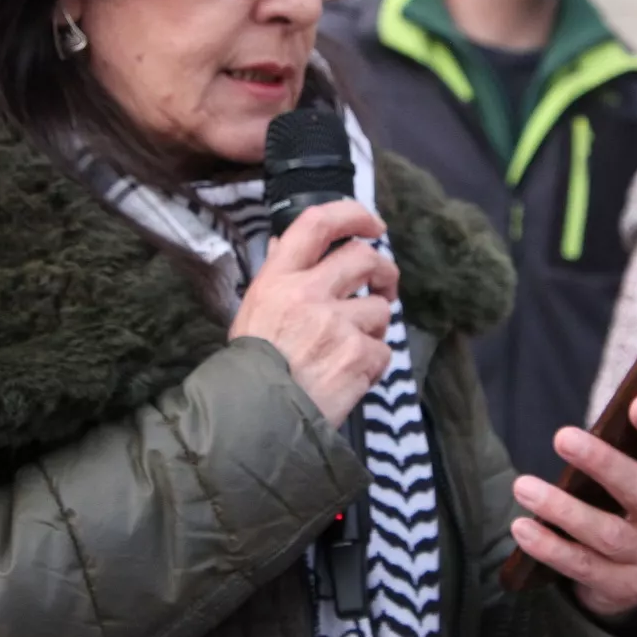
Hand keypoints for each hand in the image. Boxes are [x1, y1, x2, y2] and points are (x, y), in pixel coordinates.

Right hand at [229, 200, 398, 428]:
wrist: (254, 422)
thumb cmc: (251, 367)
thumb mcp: (253, 311)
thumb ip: (276, 274)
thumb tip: (284, 240)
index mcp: (278, 279)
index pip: (317, 223)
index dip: (352, 214)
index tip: (373, 224)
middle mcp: (308, 294)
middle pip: (364, 257)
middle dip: (384, 270)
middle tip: (384, 285)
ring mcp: (336, 325)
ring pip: (381, 308)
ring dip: (375, 327)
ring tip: (352, 348)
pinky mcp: (358, 356)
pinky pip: (383, 351)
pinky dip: (373, 364)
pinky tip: (351, 376)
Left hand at [508, 395, 636, 618]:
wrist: (635, 569)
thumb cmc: (633, 496)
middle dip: (602, 462)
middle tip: (561, 435)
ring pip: (606, 533)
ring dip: (562, 509)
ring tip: (523, 486)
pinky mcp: (620, 585)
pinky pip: (581, 567)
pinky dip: (549, 547)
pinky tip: (522, 528)